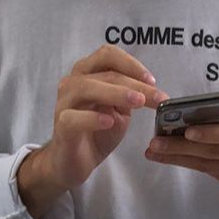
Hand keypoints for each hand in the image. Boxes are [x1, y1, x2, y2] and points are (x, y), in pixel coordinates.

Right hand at [18, 45, 166, 218]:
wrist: (74, 163)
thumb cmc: (97, 133)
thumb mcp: (119, 113)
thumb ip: (130, 98)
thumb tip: (151, 90)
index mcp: (87, 74)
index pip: (108, 55)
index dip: (131, 64)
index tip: (152, 81)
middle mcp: (73, 83)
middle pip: (105, 72)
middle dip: (135, 83)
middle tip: (158, 98)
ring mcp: (64, 103)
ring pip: (87, 87)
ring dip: (116, 93)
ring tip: (138, 102)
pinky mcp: (61, 126)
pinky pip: (73, 117)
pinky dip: (92, 118)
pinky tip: (109, 122)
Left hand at [145, 74, 218, 192]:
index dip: (212, 133)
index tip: (187, 130)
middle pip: (216, 152)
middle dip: (182, 148)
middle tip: (155, 142)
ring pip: (209, 165)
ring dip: (178, 159)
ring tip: (154, 150)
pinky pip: (210, 172)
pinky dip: (188, 164)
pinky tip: (169, 157)